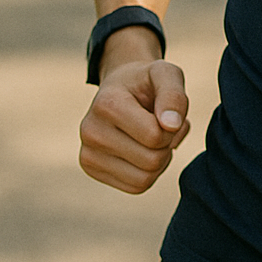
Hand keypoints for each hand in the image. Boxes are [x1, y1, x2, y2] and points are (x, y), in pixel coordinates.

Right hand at [79, 59, 189, 193]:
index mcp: (107, 104)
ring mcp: (87, 153)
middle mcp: (90, 131)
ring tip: (153, 137)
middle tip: (161, 126)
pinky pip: (136, 186)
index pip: (155, 136)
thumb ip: (174, 96)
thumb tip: (172, 125)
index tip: (165, 113)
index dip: (172, 127)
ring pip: (145, 179)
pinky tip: (143, 150)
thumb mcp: (166, 75)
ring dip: (160, 160)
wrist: (121, 88)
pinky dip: (149, 172)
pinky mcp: (91, 169)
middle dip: (167, 145)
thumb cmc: (147, 83)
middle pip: (152, 161)